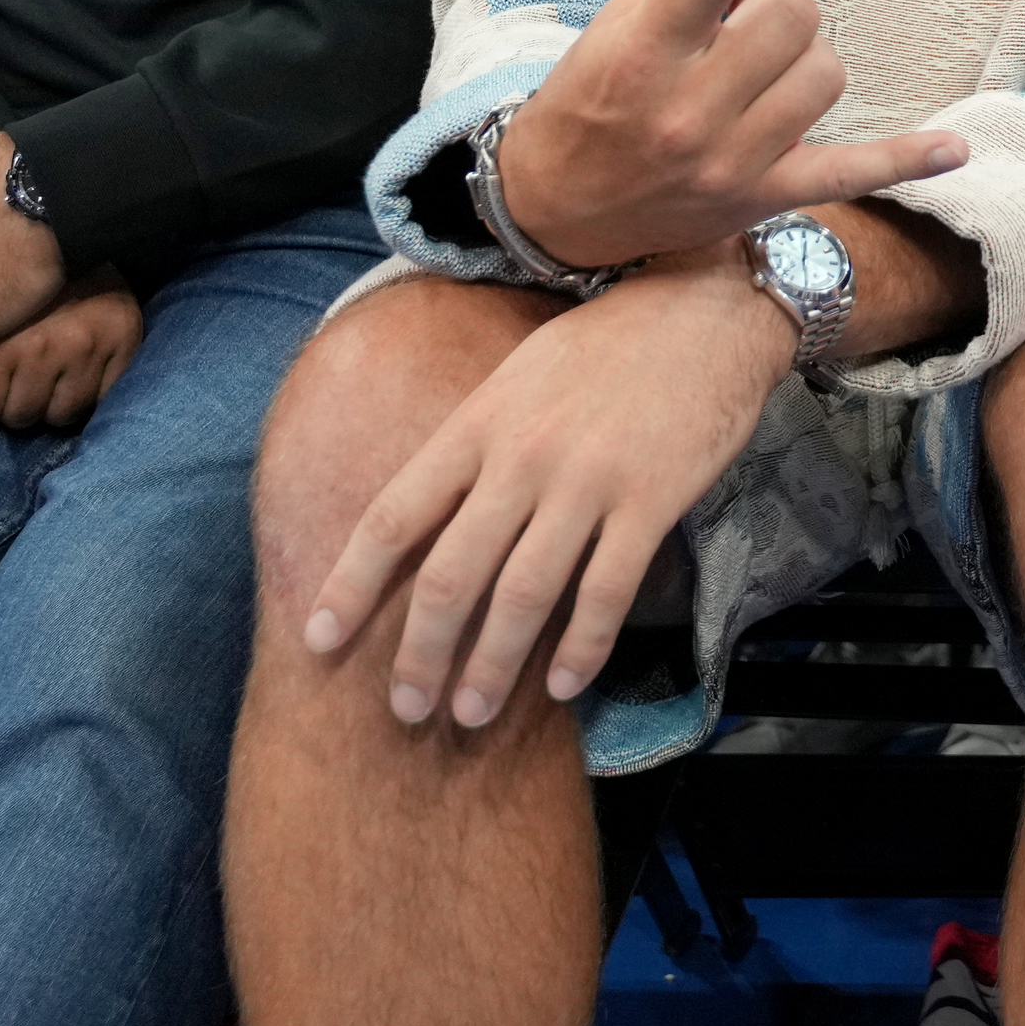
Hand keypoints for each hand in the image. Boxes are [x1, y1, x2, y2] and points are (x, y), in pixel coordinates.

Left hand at [0, 273, 140, 429]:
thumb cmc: (0, 265)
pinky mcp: (123, 344)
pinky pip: (98, 400)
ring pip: (57, 414)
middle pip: (15, 417)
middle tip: (14, 369)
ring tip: (44, 367)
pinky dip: (85, 392)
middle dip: (12, 399)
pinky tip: (75, 368)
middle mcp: (38, 350)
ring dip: (49, 398)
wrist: (65, 218)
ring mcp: (83, 350)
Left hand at [303, 256, 790, 728]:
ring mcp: (588, 481)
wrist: (706, 311)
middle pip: (452, 575)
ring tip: (471, 713)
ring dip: (493, 667)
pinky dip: (582, 647)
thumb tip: (429, 515)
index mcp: (477, 424)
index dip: (350, 585)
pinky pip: (606, 591)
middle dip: (421, 654)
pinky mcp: (651, 501)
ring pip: (524, 595)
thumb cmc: (606, 345)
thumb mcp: (517, 377)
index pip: (393, 517)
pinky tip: (564, 685)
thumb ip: (475, 443)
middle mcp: (522, 458)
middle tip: (406, 710)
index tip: (318, 639)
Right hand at [496, 0, 967, 271]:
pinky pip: (852, 173)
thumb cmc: (599, 93)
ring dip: (807, 64)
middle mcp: (686, 105)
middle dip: (782, 10)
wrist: (557, 204)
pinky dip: (905, 159)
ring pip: (826, 75)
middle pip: (794, 17)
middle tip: (745, 31)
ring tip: (762, 78)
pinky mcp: (761, 198)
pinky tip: (953, 149)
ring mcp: (728, 159)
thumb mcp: (637, 20)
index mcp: (646, 46)